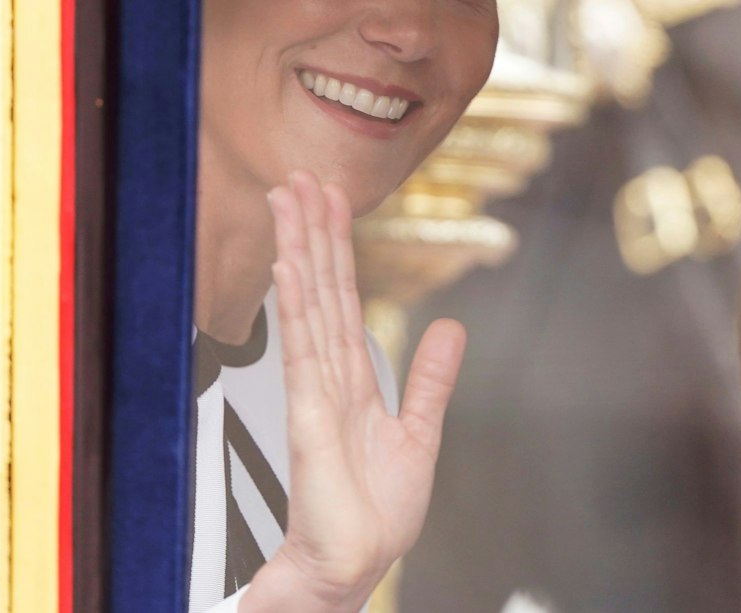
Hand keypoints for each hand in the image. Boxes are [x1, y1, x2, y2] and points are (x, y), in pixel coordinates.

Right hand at [243, 171, 465, 612]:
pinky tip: (289, 270)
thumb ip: (430, 378)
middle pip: (319, 289)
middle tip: (298, 176)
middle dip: (310, 231)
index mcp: (351, 379)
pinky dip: (296, 309)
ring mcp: (314, 393)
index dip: (335, 247)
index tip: (328, 197)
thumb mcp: (418, 433)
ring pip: (308, 306)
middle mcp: (327, 376)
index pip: (342, 298)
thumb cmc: (375, 514)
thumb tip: (451, 327)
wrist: (355, 565)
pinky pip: (303, 353)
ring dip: (299, 251)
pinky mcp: (310, 419)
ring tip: (289, 201)